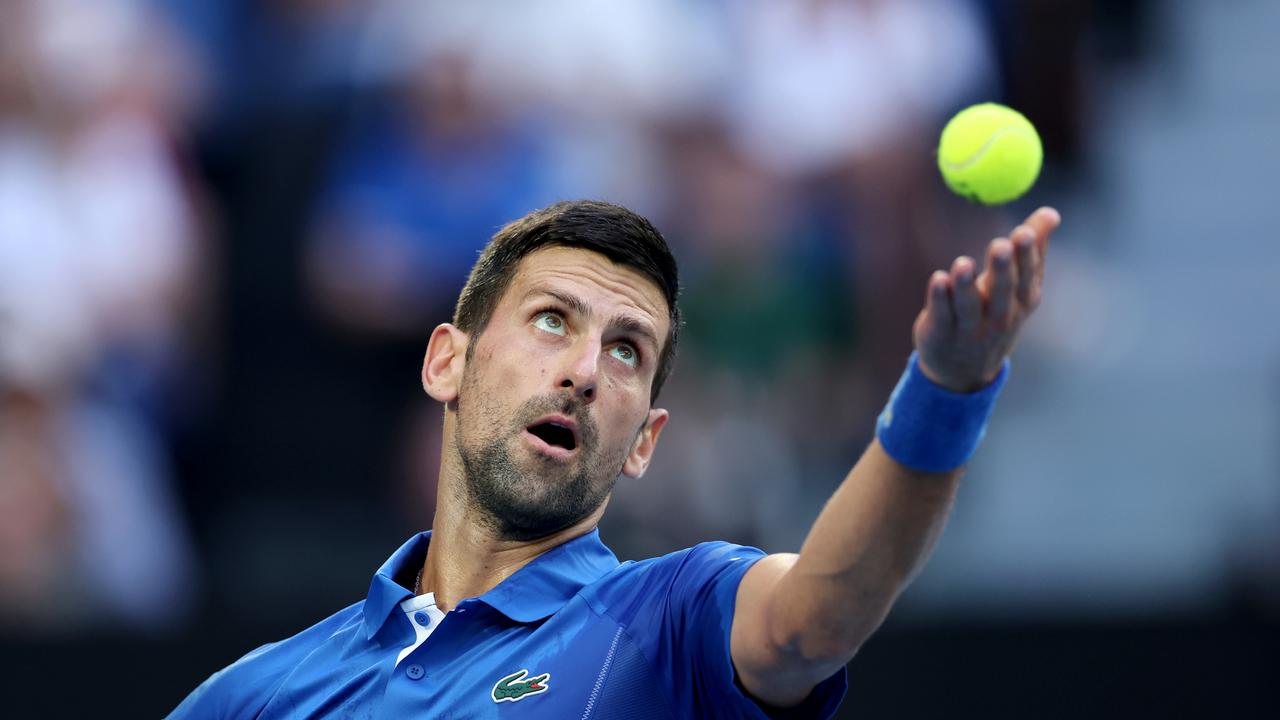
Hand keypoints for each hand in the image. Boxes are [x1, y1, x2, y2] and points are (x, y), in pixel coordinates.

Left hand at [912, 207, 1060, 391]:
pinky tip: (938, 279)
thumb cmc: (996, 314)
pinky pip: (941, 314)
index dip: (1026, 257)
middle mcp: (998, 318)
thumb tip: (1050, 212)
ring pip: (968, 307)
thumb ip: (1033, 249)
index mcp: (1021, 303)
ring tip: (963, 263)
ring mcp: (969, 329)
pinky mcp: (941, 333)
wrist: (966, 369)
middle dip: (1002, 269)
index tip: (1024, 232)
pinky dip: (939, 298)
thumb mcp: (1019, 287)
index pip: (1026, 278)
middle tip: (1000, 244)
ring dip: (966, 285)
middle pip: (1001, 293)